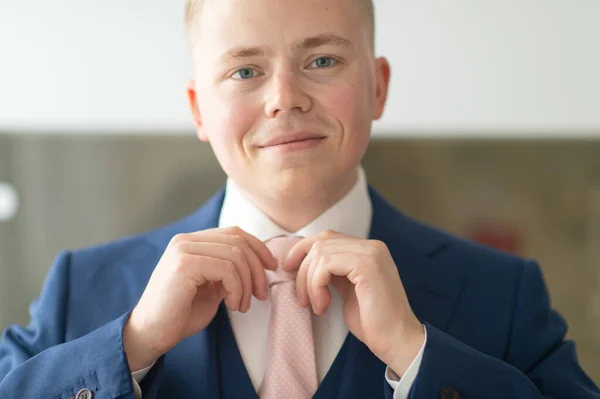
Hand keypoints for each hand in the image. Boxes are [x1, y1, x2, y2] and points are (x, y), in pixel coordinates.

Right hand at [123, 227, 276, 370]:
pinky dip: (237, 289)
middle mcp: (186, 240)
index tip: (272, 268)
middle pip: (238, 241)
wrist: (151, 334)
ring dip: (247, 284)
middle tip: (261, 295)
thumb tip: (258, 263)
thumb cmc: (181, 314)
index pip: (234, 233)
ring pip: (235, 255)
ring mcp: (183, 249)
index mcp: (192, 242)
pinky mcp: (184, 264)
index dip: (258, 248)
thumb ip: (229, 271)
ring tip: (242, 306)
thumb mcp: (212, 287)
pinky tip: (233, 305)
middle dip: (257, 269)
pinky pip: (227, 269)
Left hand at [284, 230, 424, 375]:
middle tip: (302, 299)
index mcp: (368, 250)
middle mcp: (372, 246)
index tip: (289, 269)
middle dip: (303, 270)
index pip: (327, 237)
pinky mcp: (367, 265)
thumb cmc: (373, 321)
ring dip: (309, 282)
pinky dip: (316, 285)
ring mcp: (371, 253)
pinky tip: (323, 306)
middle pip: (321, 243)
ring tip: (316, 306)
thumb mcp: (348, 289)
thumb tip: (306, 263)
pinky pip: (326, 264)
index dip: (303, 250)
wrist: (397, 341)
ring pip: (321, 253)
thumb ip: (334, 271)